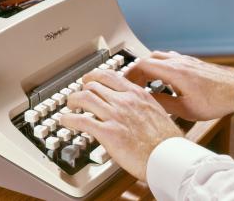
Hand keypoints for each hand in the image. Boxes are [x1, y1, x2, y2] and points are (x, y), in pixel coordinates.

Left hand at [61, 69, 182, 180]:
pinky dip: (68, 119)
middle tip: (77, 94)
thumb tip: (133, 106)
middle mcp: (124, 100)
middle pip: (93, 85)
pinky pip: (81, 120)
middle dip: (81, 88)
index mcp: (136, 94)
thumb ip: (140, 105)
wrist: (168, 156)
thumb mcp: (155, 112)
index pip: (109, 76)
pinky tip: (65, 121)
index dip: (94, 76)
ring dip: (72, 100)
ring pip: (84, 97)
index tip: (89, 79)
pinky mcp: (108, 132)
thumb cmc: (166, 139)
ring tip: (69, 105)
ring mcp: (115, 115)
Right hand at [125, 51, 233, 120]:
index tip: (123, 82)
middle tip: (131, 83)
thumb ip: (162, 103)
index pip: (143, 65)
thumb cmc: (216, 100)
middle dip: (136, 71)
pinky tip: (160, 75)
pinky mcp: (190, 62)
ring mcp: (184, 60)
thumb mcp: (185, 109)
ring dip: (146, 67)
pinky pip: (168, 58)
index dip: (129, 73)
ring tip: (143, 80)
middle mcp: (177, 62)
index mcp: (174, 72)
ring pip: (157, 57)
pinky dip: (158, 65)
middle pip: (147, 59)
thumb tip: (145, 100)